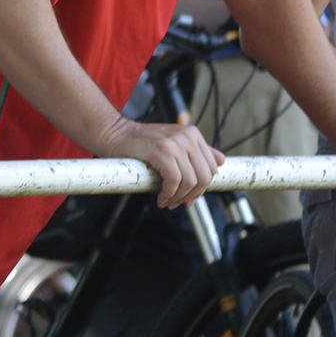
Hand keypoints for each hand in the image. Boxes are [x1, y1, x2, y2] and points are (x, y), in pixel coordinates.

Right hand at [96, 119, 223, 207]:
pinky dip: (169, 194)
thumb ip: (197, 150)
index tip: (190, 196)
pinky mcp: (161, 152)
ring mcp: (174, 144)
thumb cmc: (139, 141)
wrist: (113, 133)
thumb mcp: (173, 141)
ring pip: (190, 181)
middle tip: (179, 203)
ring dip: (179, 197)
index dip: (203, 187)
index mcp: (193, 134)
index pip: (212, 167)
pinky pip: (174, 181)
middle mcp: (187, 137)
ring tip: (167, 202)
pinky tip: (161, 198)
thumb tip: (221, 160)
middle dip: (193, 195)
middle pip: (204, 176)